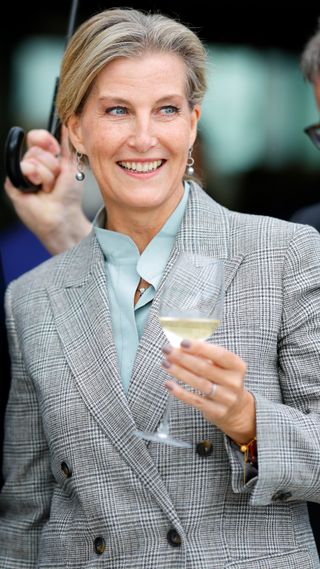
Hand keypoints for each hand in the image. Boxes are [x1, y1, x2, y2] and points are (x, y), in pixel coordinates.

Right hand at [4, 127, 91, 253]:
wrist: (64, 214)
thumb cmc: (68, 195)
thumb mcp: (71, 165)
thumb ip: (66, 145)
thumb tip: (65, 125)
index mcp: (43, 158)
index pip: (36, 137)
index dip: (45, 139)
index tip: (55, 150)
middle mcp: (30, 164)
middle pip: (36, 148)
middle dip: (52, 165)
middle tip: (55, 180)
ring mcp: (21, 174)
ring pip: (31, 158)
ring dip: (47, 175)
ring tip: (48, 188)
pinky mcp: (13, 183)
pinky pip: (23, 168)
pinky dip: (36, 177)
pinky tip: (38, 189)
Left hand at [161, 340, 255, 443]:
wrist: (236, 409)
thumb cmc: (223, 381)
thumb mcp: (221, 367)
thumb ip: (205, 356)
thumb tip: (179, 347)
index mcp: (237, 366)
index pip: (219, 354)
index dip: (200, 348)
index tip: (182, 342)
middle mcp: (234, 382)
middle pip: (205, 368)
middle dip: (183, 358)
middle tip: (167, 350)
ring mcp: (227, 398)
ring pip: (199, 383)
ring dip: (179, 372)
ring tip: (165, 364)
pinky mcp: (217, 411)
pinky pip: (195, 400)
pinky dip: (180, 392)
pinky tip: (169, 384)